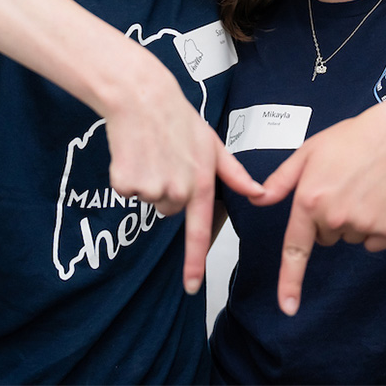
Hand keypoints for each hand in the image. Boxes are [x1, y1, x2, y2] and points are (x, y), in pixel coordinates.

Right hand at [103, 67, 262, 294]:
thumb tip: (259, 193)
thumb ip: (235, 174)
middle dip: (168, 190)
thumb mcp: (213, 144)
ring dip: (148, 182)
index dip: (195, 262)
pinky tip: (134, 153)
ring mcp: (151, 188)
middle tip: (167, 159)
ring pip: (149, 200)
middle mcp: (177, 190)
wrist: (142, 98)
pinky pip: (127, 191)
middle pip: (170, 211)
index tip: (193, 287)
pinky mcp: (127, 183)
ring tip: (151, 152)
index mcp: (201, 182)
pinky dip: (128, 176)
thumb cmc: (178, 117)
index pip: (199, 232)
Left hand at [250, 107, 385, 315]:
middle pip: (324, 238)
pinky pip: (374, 242)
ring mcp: (363, 224)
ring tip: (364, 187)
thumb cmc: (351, 139)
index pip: (295, 250)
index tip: (288, 307)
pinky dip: (377, 227)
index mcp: (309, 200)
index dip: (290, 282)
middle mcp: (334, 217)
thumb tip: (257, 199)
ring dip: (354, 220)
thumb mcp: (308, 152)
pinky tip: (381, 199)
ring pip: (350, 237)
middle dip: (329, 218)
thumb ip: (281, 180)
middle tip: (343, 186)